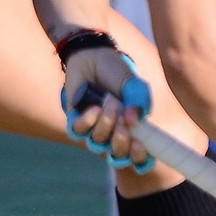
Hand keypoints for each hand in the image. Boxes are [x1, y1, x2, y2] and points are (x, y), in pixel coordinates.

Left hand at [63, 50, 154, 172]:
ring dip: (106, 124)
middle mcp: (114, 134)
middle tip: (124, 121)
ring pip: (98, 143)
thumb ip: (139, 101)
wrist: (93, 57)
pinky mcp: (75, 122)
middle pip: (118, 156)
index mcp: (133, 129)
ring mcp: (94, 129)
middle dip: (121, 141)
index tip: (139, 146)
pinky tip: (94, 106)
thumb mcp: (134, 85)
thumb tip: (133, 121)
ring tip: (110, 101)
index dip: (140, 159)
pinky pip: (79, 132)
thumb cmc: (116, 73)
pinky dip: (88, 120)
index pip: (139, 157)